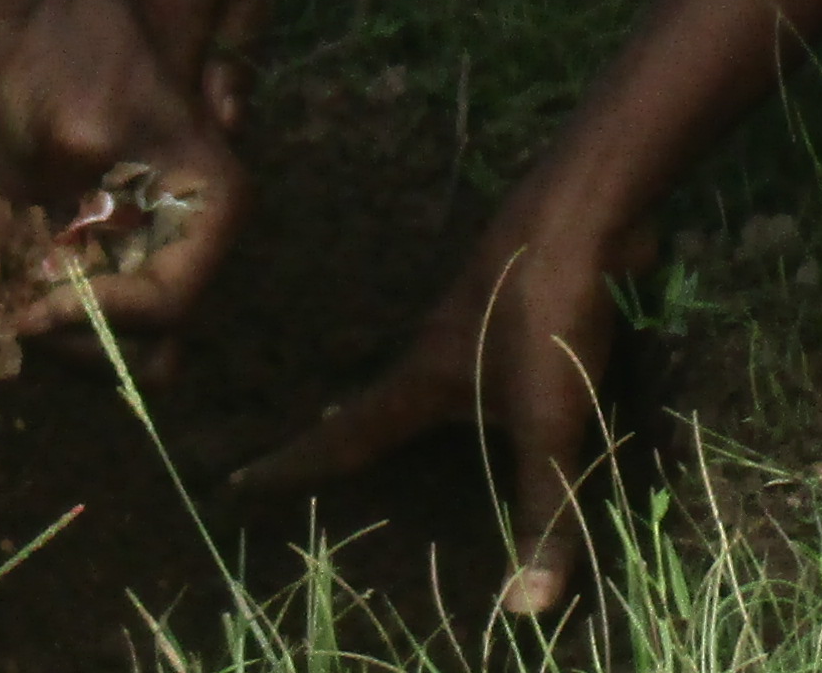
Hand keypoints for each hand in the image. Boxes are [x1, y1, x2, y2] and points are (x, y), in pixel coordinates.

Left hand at [0, 0, 245, 333]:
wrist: (36, 3)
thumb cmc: (62, 51)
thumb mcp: (70, 138)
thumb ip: (73, 232)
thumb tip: (52, 312)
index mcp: (207, 207)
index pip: (167, 308)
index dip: (98, 318)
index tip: (31, 303)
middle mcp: (188, 241)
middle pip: (151, 347)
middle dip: (82, 340)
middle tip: (17, 309)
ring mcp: (146, 250)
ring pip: (113, 345)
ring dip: (56, 332)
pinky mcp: (101, 249)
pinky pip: (81, 315)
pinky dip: (41, 314)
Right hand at [236, 166, 643, 620]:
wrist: (585, 207)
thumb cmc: (552, 314)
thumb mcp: (551, 425)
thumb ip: (543, 512)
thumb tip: (527, 612)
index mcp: (423, 378)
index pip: (345, 436)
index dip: (293, 465)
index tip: (236, 479)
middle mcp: (434, 344)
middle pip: (373, 393)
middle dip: (340, 426)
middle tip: (308, 444)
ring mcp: (473, 313)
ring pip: (419, 361)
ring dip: (395, 387)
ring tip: (374, 405)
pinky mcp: (513, 294)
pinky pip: (469, 338)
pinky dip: (455, 362)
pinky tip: (477, 361)